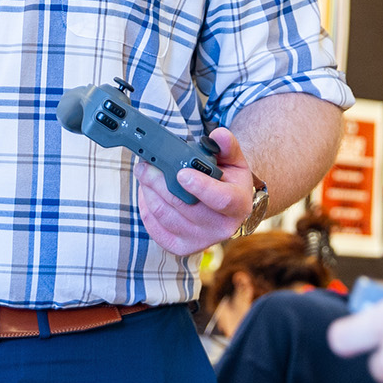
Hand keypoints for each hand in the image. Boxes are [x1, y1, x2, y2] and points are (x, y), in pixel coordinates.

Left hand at [137, 127, 252, 255]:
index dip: (201, 187)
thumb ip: (227, 146)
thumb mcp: (234, 161)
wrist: (226, 208)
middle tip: (145, 165)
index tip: (182, 173)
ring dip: (148, 192)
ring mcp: (200, 241)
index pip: (221, 199)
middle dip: (159, 182)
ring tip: (144, 174)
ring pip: (164, 215)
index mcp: (239, 205)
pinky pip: (154, 227)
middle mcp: (222, 228)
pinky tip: (147, 193)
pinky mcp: (181, 247)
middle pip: (183, 206)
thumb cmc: (228, 181)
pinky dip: (146, 207)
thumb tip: (218, 135)